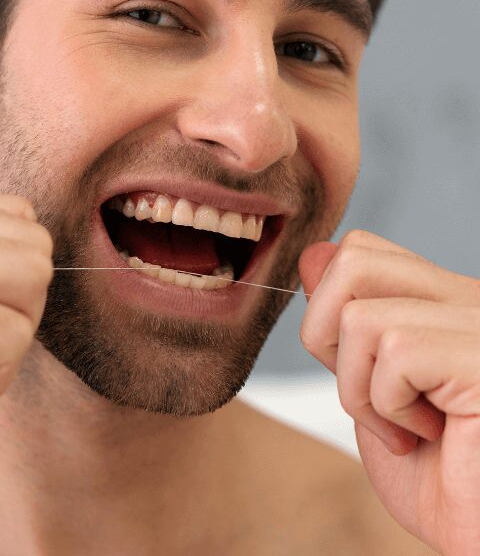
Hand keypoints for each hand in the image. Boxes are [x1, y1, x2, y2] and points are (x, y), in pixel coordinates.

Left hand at [299, 230, 479, 555]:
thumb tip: (314, 255)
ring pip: (361, 317)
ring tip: (406, 426)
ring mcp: (479, 325)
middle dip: (327, 335)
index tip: (355, 368)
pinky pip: (395, 353)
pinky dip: (390, 406)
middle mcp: (467, 300)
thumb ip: (345, 322)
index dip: (328, 307)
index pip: (359, 250)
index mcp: (442, 301)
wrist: (478, 537)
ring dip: (360, 389)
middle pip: (353, 259)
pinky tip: (432, 435)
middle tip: (368, 393)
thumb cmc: (438, 476)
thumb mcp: (370, 386)